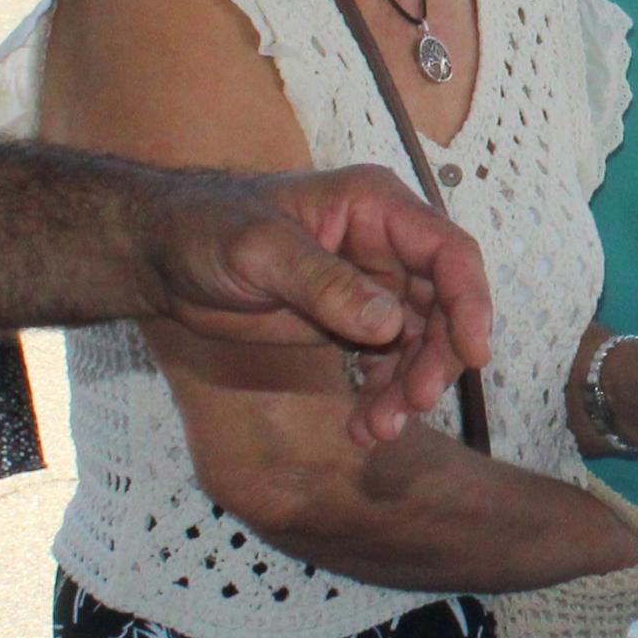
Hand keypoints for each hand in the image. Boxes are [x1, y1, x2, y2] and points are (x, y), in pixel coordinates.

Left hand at [144, 166, 494, 446]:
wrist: (162, 256)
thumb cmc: (204, 229)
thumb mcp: (260, 251)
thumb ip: (324, 283)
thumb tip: (388, 324)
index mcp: (375, 208)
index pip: (448, 252)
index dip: (470, 301)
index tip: (475, 353)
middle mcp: (386, 245)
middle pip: (444, 305)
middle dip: (435, 359)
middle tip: (411, 404)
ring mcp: (372, 285)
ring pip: (419, 343)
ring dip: (407, 389)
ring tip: (377, 430)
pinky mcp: (351, 321)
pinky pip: (388, 363)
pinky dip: (383, 397)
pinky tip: (364, 428)